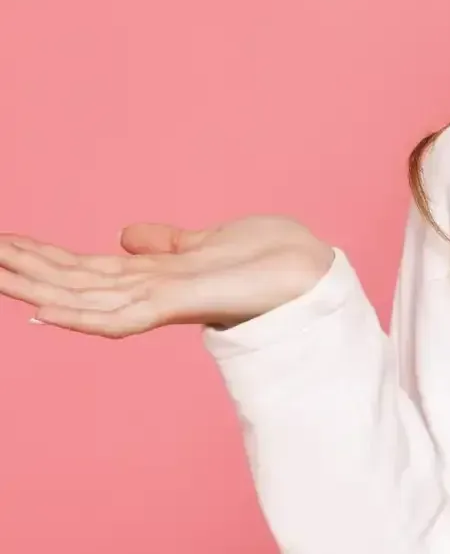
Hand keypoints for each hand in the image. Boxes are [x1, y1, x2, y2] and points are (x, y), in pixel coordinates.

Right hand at [0, 215, 334, 337]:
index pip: (85, 270)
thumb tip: (124, 237)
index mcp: (155, 279)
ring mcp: (165, 301)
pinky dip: (82, 315)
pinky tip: (44, 310)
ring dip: (35, 286)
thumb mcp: (210, 240)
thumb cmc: (274, 259)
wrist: (315, 273)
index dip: (43, 259)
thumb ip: (166, 244)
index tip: (3, 245)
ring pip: (84, 299)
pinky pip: (123, 316)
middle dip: (24, 270)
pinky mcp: (184, 304)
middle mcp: (152, 294)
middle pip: (72, 284)